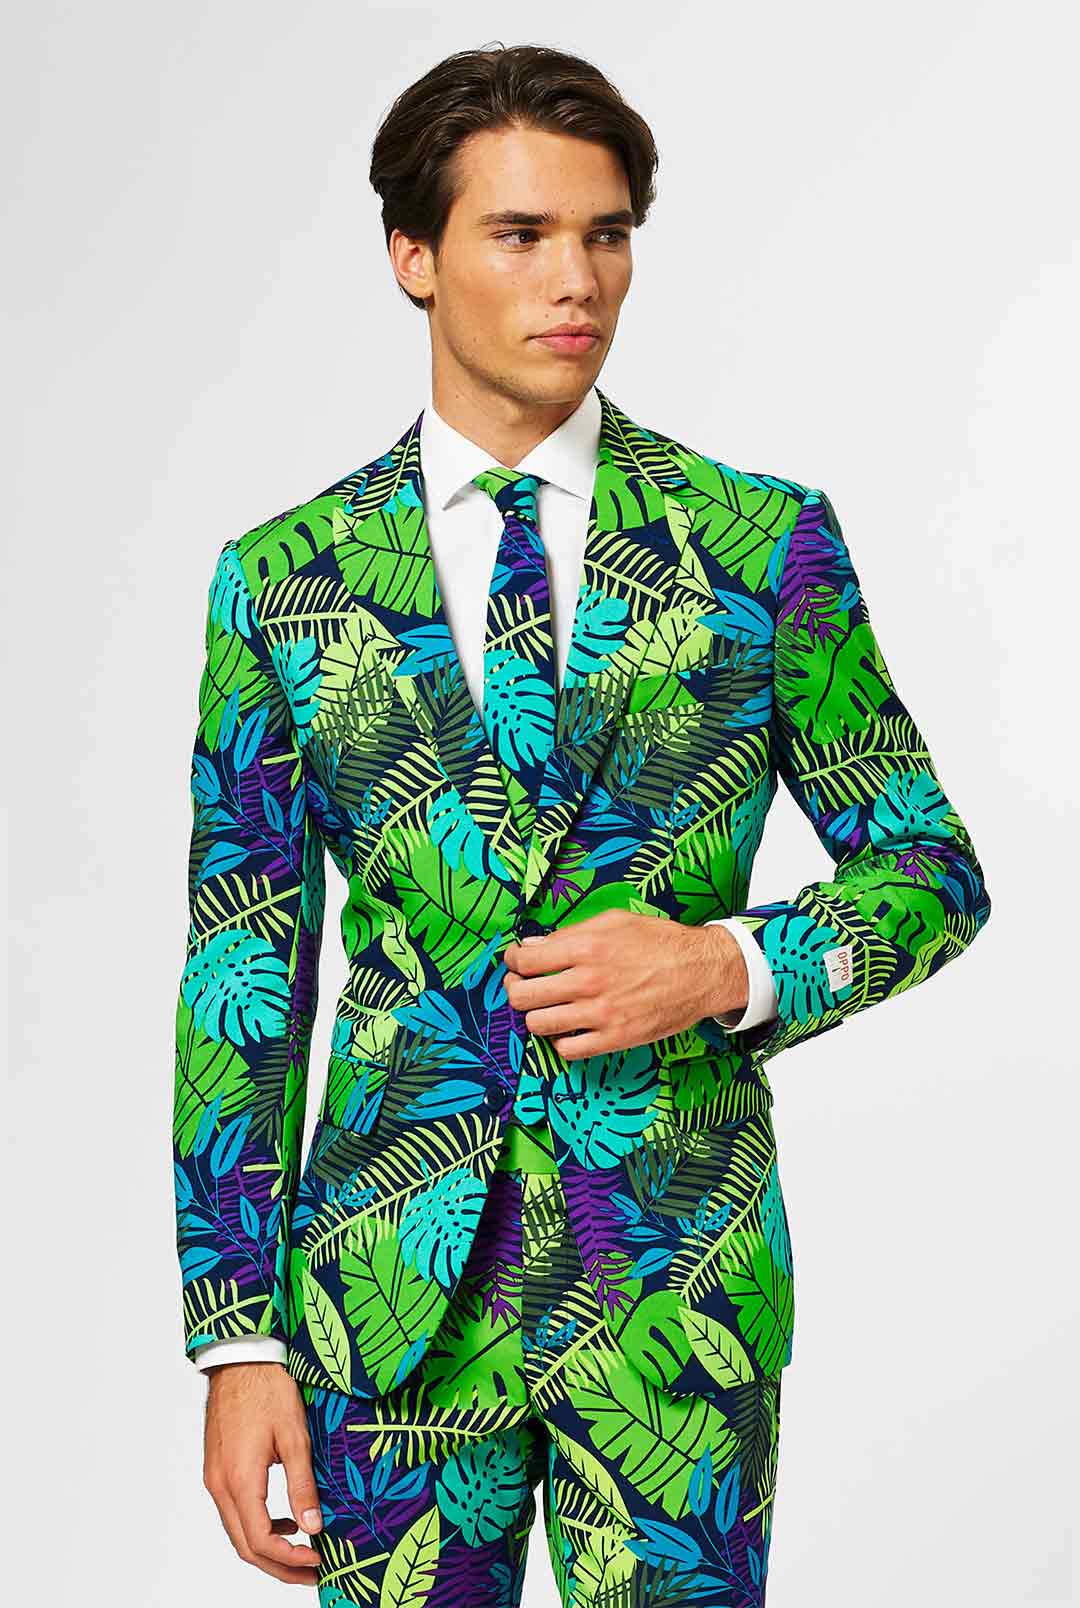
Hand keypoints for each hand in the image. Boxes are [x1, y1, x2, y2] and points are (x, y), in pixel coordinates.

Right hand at [202, 1362, 322, 1585]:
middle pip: (245, 1546)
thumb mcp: (295, 1436)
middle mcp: (220, 1485)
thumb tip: (314, 1528)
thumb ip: (303, 1486)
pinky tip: (284, 1520)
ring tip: (303, 1552)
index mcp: (240, 1481)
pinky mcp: (217, 1469)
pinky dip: (257, 1526)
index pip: (261, 1541)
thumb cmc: (268, 1388)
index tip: (318, 1561)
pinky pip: (234, 1511)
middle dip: (279, 1566)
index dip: (290, 1559)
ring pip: (237, 1531)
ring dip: (268, 1548)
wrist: (240, 1357)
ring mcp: (215, 1478)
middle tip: (313, 1573)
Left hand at [502, 910, 747, 1058]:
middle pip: (522, 996)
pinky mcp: (614, 1039)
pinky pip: (567, 1050)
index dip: (512, 961)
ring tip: (544, 1008)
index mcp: (586, 947)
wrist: (701, 972)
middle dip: (514, 990)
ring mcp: (600, 1014)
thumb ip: (571, 932)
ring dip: (535, 1016)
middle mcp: (588, 982)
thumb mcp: (615, 921)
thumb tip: (534, 945)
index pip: (525, 960)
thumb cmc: (661, 942)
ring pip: (538, 1025)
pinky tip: (568, 1029)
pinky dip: (560, 1041)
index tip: (516, 963)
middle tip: (520, 986)